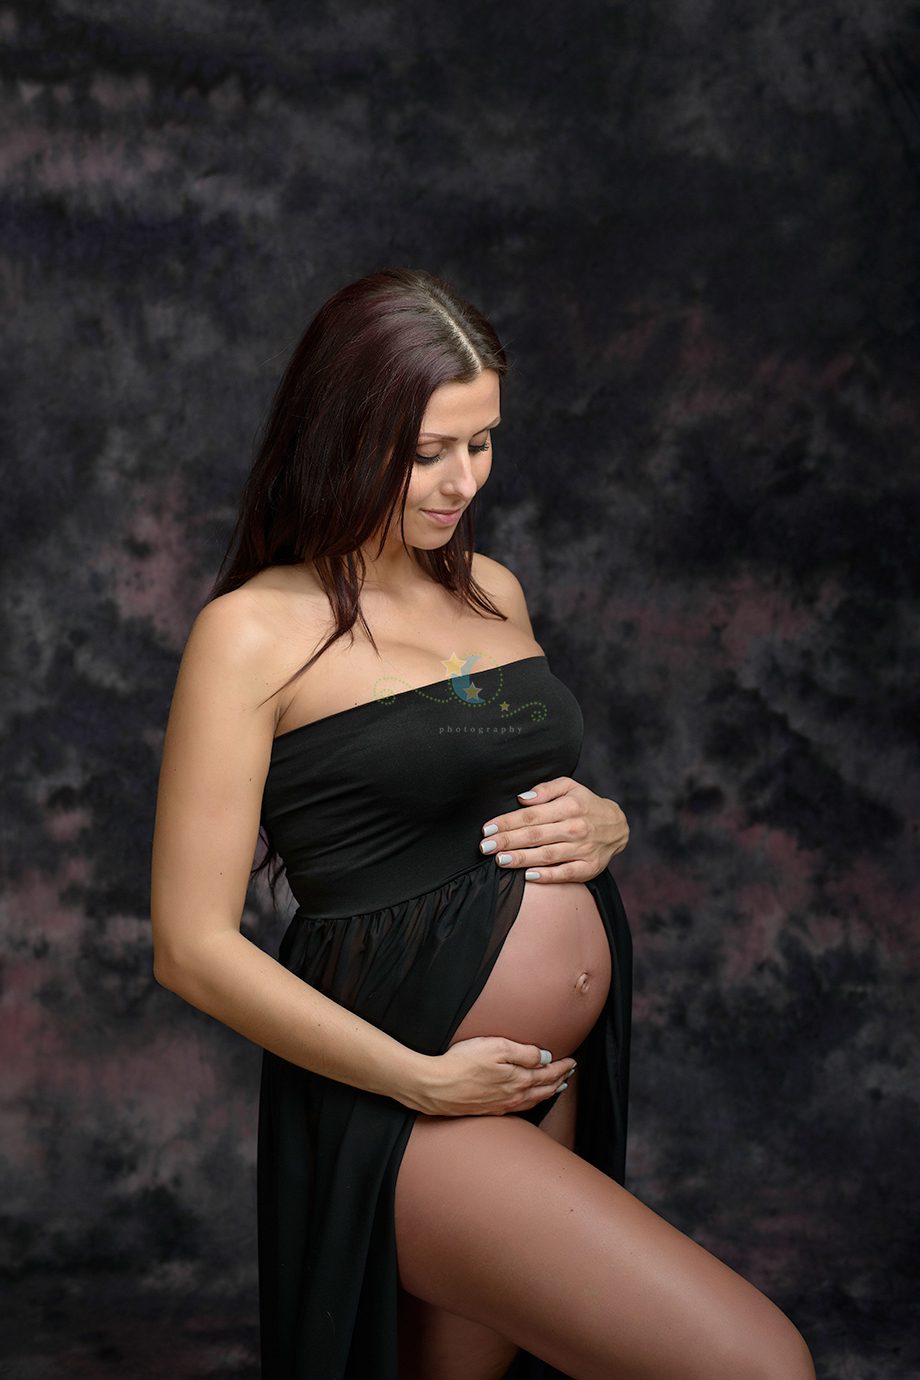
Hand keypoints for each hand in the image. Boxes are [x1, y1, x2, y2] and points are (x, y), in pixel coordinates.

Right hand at [404, 1037, 575, 1116]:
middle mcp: (514, 1096)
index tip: (572, 1061)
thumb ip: (523, 1053)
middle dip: (559, 1080)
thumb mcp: (495, 1047)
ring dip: (547, 1093)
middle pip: (543, 1089)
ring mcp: (501, 1105)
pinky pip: (519, 1108)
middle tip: (569, 1074)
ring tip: (556, 1088)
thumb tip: (546, 1058)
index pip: (548, 1073)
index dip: (562, 1067)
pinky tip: (528, 1100)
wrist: (435, 1086)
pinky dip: (531, 1102)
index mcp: (518, 1079)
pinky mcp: (488, 1110)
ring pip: (532, 1100)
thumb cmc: (463, 1062)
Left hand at [478, 777, 628, 883]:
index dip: (507, 822)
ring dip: (521, 859)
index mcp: (569, 807)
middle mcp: (576, 828)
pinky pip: (565, 874)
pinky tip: (527, 876)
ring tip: (500, 860)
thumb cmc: (585, 804)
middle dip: (507, 841)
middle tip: (485, 847)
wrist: (617, 826)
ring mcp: (583, 849)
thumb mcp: (569, 787)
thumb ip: (545, 790)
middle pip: (535, 836)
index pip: (531, 815)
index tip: (488, 828)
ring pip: (547, 855)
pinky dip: (547, 876)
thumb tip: (523, 798)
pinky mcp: (589, 867)